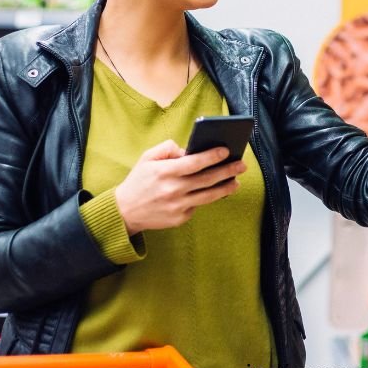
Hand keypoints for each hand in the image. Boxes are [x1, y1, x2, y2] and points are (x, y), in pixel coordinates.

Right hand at [114, 139, 245, 234]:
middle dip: (227, 171)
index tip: (226, 150)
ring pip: (208, 196)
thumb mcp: (147, 158)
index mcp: (164, 172)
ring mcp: (177, 206)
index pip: (194, 162)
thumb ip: (167, 149)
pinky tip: (217, 192)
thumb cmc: (138, 181)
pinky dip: (206, 198)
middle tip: (241, 165)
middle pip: (207, 179)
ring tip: (236, 181)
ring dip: (225, 188)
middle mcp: (173, 190)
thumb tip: (188, 150)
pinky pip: (197, 206)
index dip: (212, 156)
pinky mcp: (180, 218)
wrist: (125, 211)